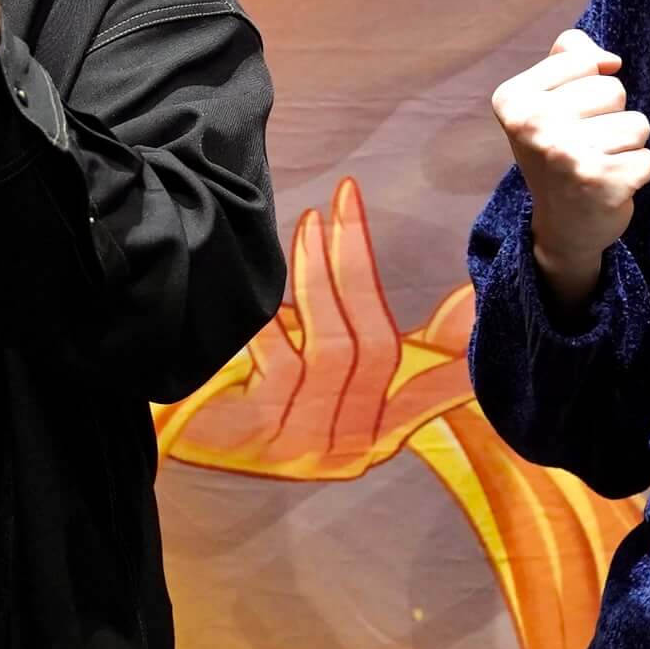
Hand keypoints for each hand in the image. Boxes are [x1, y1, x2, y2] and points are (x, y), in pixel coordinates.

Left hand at [164, 178, 476, 477]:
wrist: (174, 445)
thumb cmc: (254, 404)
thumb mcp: (325, 380)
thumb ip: (378, 343)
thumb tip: (465, 305)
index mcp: (372, 435)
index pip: (430, 391)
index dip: (456, 346)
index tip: (475, 298)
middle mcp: (348, 446)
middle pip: (377, 346)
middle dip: (362, 263)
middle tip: (345, 202)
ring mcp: (305, 443)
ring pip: (333, 347)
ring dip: (321, 274)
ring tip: (309, 223)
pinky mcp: (260, 431)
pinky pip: (280, 359)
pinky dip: (276, 316)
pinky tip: (266, 279)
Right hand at [490, 30, 649, 306]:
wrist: (562, 225)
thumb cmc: (559, 149)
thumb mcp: (547, 99)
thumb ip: (569, 58)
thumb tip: (609, 59)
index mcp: (514, 99)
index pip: (583, 58)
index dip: (587, 83)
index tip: (567, 112)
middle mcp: (533, 125)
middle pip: (613, 88)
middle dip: (610, 114)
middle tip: (585, 142)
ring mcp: (566, 155)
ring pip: (637, 123)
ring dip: (627, 144)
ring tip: (601, 161)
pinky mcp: (601, 183)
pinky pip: (648, 158)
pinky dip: (636, 171)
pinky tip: (611, 183)